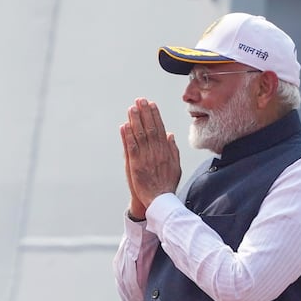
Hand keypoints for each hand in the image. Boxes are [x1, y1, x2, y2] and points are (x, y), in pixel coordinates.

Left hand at [120, 98, 180, 219]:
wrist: (161, 200)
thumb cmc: (167, 185)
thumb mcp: (175, 166)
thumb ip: (173, 149)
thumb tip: (170, 135)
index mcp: (165, 151)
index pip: (160, 128)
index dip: (155, 115)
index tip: (151, 104)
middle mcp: (156, 152)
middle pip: (150, 128)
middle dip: (144, 113)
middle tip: (140, 100)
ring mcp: (146, 158)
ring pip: (140, 135)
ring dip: (135, 120)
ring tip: (131, 108)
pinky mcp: (136, 166)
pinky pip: (131, 148)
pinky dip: (128, 136)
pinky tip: (124, 126)